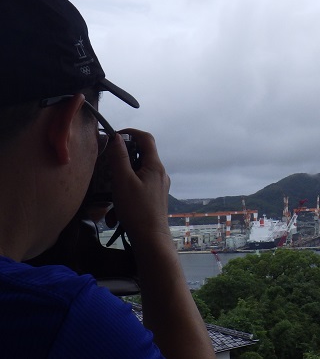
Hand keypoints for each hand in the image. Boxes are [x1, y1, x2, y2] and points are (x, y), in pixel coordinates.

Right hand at [107, 129, 170, 244]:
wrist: (151, 238)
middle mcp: (160, 173)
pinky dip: (126, 193)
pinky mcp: (155, 198)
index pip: (146, 138)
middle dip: (122, 160)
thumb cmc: (137, 209)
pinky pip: (139, 188)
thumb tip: (117, 137)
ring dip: (121, 181)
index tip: (114, 136)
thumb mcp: (122, 181)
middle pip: (141, 156)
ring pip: (138, 174)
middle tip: (107, 166)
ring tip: (110, 195)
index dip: (131, 132)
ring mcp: (159, 186)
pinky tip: (115, 212)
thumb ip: (119, 158)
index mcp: (155, 166)